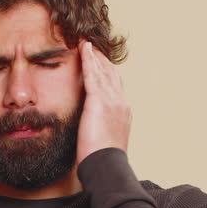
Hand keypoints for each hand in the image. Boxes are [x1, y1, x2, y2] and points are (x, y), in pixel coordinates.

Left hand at [75, 39, 130, 166]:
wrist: (106, 166)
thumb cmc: (103, 160)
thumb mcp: (105, 140)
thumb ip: (102, 127)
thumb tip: (94, 128)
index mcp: (123, 111)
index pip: (115, 85)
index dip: (107, 71)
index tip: (100, 61)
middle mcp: (121, 102)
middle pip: (111, 73)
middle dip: (102, 59)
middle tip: (92, 45)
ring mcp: (111, 100)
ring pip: (102, 70)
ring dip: (94, 54)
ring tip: (86, 41)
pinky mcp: (99, 101)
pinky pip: (92, 75)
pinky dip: (88, 59)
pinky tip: (83, 48)